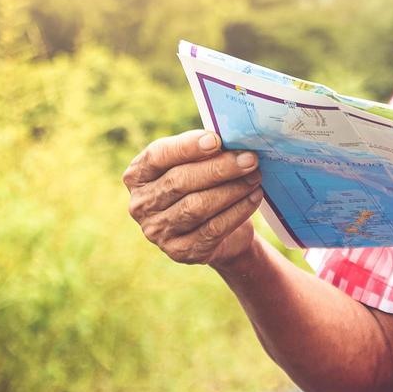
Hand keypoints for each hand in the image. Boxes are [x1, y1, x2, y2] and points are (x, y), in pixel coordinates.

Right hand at [124, 129, 263, 269]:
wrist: (218, 231)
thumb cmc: (203, 185)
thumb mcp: (196, 164)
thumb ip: (203, 151)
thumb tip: (228, 140)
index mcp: (137, 176)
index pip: (157, 157)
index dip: (186, 147)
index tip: (216, 140)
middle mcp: (141, 205)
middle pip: (179, 182)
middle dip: (218, 168)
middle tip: (249, 159)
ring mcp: (157, 232)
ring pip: (196, 206)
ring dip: (231, 189)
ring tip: (255, 176)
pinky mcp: (180, 251)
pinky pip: (212, 229)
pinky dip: (237, 211)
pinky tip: (254, 196)